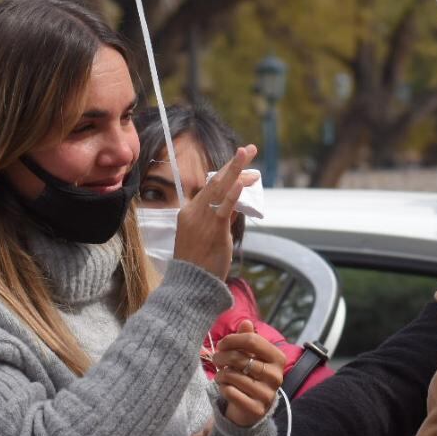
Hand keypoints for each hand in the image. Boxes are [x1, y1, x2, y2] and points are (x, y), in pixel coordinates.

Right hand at [174, 145, 257, 279]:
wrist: (190, 285)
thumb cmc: (198, 264)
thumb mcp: (206, 236)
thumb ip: (220, 219)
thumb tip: (236, 205)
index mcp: (188, 212)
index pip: (210, 187)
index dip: (228, 174)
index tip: (243, 167)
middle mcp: (194, 212)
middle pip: (215, 181)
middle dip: (233, 164)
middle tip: (248, 149)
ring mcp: (203, 220)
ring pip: (220, 189)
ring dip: (236, 170)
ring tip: (247, 153)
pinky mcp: (214, 231)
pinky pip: (224, 209)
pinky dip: (232, 195)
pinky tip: (242, 182)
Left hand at [212, 320, 285, 427]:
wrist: (253, 407)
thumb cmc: (251, 375)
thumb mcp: (251, 355)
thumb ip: (248, 338)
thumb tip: (246, 322)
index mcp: (278, 358)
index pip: (252, 340)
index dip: (232, 339)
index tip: (221, 344)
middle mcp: (276, 376)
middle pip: (239, 358)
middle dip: (221, 356)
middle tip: (215, 358)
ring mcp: (267, 394)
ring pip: (232, 376)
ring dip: (220, 374)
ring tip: (221, 375)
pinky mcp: (256, 409)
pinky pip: (230, 392)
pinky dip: (223, 388)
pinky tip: (225, 387)